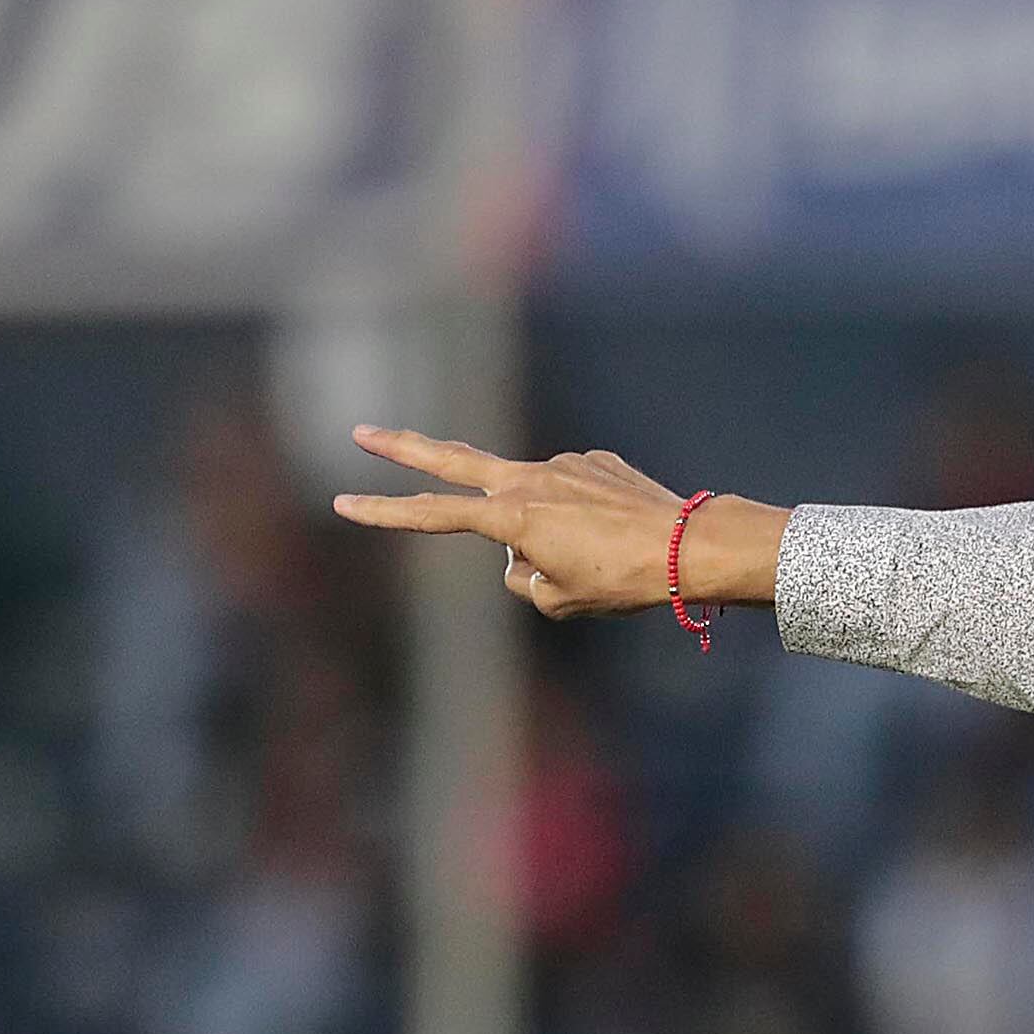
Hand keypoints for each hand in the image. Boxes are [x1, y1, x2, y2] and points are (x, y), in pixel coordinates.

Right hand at [329, 425, 787, 618]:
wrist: (689, 547)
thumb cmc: (624, 581)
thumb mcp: (560, 599)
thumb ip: (522, 578)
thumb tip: (521, 556)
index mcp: (512, 517)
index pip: (433, 515)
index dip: (385, 512)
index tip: (343, 503)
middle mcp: (531, 479)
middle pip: (453, 460)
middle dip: (404, 448)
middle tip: (363, 433)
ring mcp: (564, 464)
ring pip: (533, 500)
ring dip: (544, 529)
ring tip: (596, 557)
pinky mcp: (595, 462)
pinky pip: (575, 498)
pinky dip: (584, 520)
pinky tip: (617, 537)